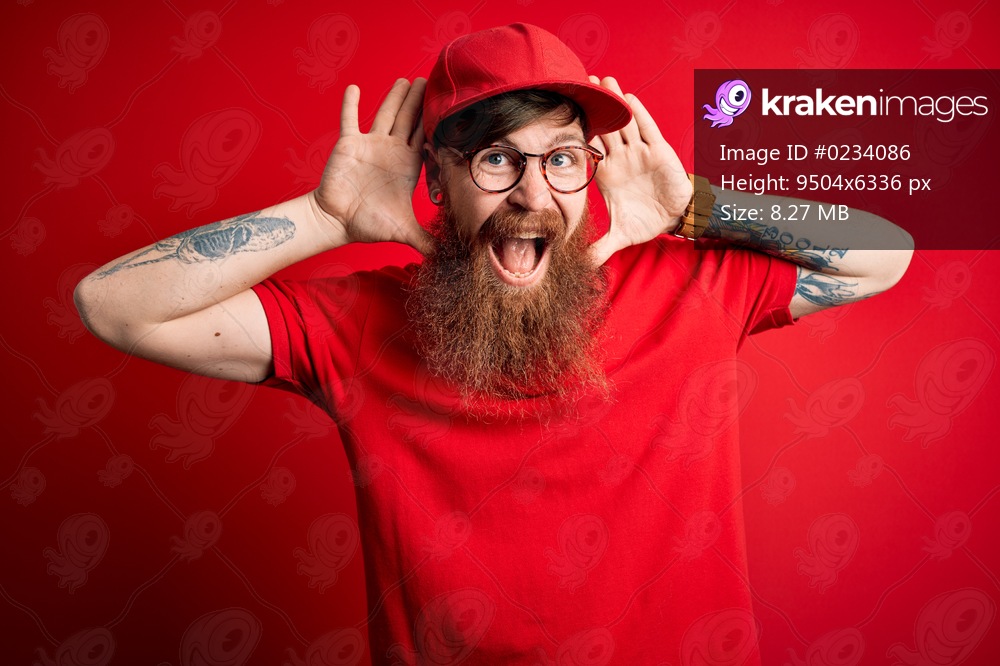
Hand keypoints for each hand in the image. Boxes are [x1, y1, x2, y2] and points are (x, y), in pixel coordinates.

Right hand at [314, 78, 433, 254]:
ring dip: (394, 97)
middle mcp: (391, 151)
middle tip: (430, 81)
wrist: (337, 222)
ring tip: (405, 80)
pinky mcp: (348, 144)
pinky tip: (354, 88)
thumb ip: (427, 241)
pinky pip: (349, 120)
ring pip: (385, 114)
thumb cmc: (369, 225)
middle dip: (419, 101)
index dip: (436, 124)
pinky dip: (350, 104)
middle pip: (409, 120)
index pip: (426, 139)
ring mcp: (370, 145)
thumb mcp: (404, 232)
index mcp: (407, 166)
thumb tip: (450, 258)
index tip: (449, 108)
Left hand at [587, 76, 691, 265]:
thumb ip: (600, 248)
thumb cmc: (647, 220)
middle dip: (594, 107)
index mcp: (608, 174)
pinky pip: (647, 130)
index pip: (589, 149)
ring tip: (603, 79)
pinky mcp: (659, 152)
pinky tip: (628, 98)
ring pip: (625, 122)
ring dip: (615, 101)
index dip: (577, 133)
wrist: (676, 218)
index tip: (559, 117)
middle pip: (605, 127)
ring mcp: (639, 153)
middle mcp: (622, 158)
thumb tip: (581, 265)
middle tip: (578, 83)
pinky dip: (638, 115)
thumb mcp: (620, 235)